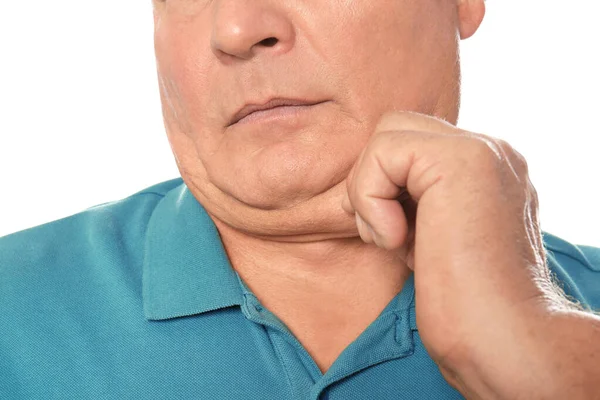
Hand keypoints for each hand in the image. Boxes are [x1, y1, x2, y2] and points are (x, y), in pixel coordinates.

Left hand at [341, 111, 564, 398]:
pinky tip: (398, 240)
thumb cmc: (461, 300)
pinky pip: (382, 153)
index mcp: (486, 170)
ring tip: (396, 240)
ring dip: (370, 192)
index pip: (411, 148)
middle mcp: (490, 151)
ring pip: (387, 134)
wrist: (499, 336)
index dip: (384, 187)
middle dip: (372, 181)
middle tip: (387, 234)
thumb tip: (360, 187)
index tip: (394, 237)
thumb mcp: (426, 236)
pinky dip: (371, 199)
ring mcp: (482, 150)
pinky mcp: (462, 160)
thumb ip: (408, 200)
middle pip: (396, 129)